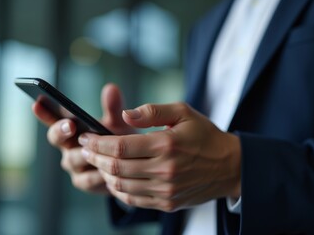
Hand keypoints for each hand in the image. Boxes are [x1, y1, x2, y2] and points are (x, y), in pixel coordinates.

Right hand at [32, 83, 133, 193]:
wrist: (130, 165)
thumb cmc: (118, 139)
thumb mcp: (116, 122)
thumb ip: (112, 107)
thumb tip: (111, 88)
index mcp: (71, 129)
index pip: (54, 119)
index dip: (44, 113)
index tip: (37, 102)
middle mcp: (68, 147)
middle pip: (56, 138)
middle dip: (61, 131)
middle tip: (70, 125)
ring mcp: (74, 166)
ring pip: (73, 159)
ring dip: (83, 154)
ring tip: (95, 148)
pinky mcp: (83, 182)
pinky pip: (88, 179)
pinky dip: (97, 174)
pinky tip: (107, 170)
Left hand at [78, 102, 240, 211]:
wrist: (229, 166)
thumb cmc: (204, 135)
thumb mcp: (183, 112)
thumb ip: (152, 112)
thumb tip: (125, 115)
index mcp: (167, 145)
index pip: (120, 147)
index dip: (97, 143)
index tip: (85, 137)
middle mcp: (165, 171)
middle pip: (116, 167)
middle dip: (94, 157)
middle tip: (84, 149)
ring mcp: (165, 190)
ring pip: (121, 186)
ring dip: (103, 173)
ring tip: (97, 161)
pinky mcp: (167, 203)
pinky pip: (133, 199)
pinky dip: (118, 189)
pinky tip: (113, 177)